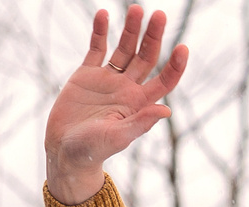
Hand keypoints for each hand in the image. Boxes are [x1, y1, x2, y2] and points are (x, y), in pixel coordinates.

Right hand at [44, 8, 190, 206]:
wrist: (66, 151)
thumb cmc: (93, 151)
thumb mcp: (118, 137)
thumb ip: (141, 123)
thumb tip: (167, 110)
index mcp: (139, 104)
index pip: (164, 80)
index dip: (175, 66)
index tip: (183, 48)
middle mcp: (127, 88)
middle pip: (146, 57)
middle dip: (154, 36)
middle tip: (160, 14)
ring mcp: (108, 79)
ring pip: (124, 48)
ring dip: (131, 29)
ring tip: (137, 9)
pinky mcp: (87, 74)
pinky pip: (96, 48)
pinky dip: (100, 32)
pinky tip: (104, 14)